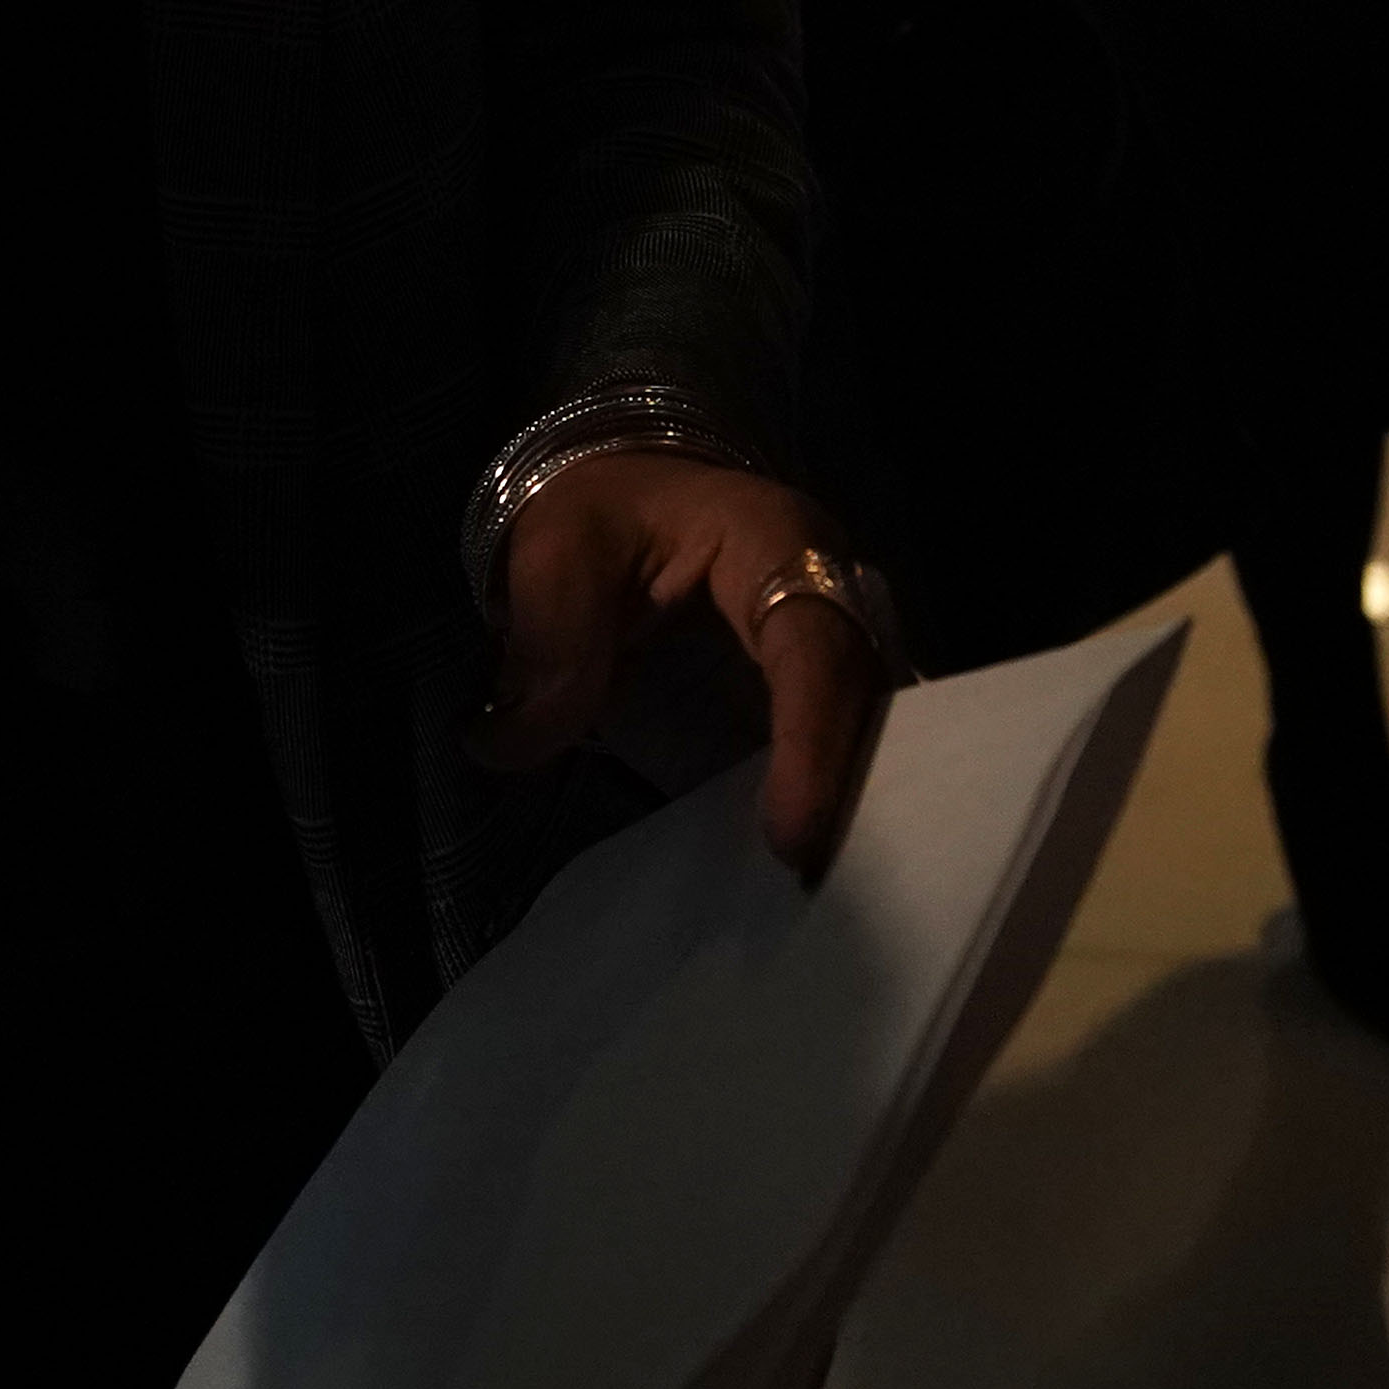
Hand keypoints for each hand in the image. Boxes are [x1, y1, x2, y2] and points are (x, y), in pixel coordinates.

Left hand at [475, 450, 894, 883]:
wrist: (625, 499)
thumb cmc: (599, 514)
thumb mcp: (558, 551)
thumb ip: (548, 639)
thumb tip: (516, 742)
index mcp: (773, 539)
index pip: (812, 646)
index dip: (810, 743)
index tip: (788, 837)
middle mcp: (831, 590)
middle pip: (867, 697)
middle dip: (851, 790)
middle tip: (816, 883)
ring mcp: (835, 641)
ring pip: (872, 727)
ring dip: (848, 804)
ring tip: (816, 890)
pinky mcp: (816, 690)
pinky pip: (839, 744)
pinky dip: (821, 801)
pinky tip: (790, 866)